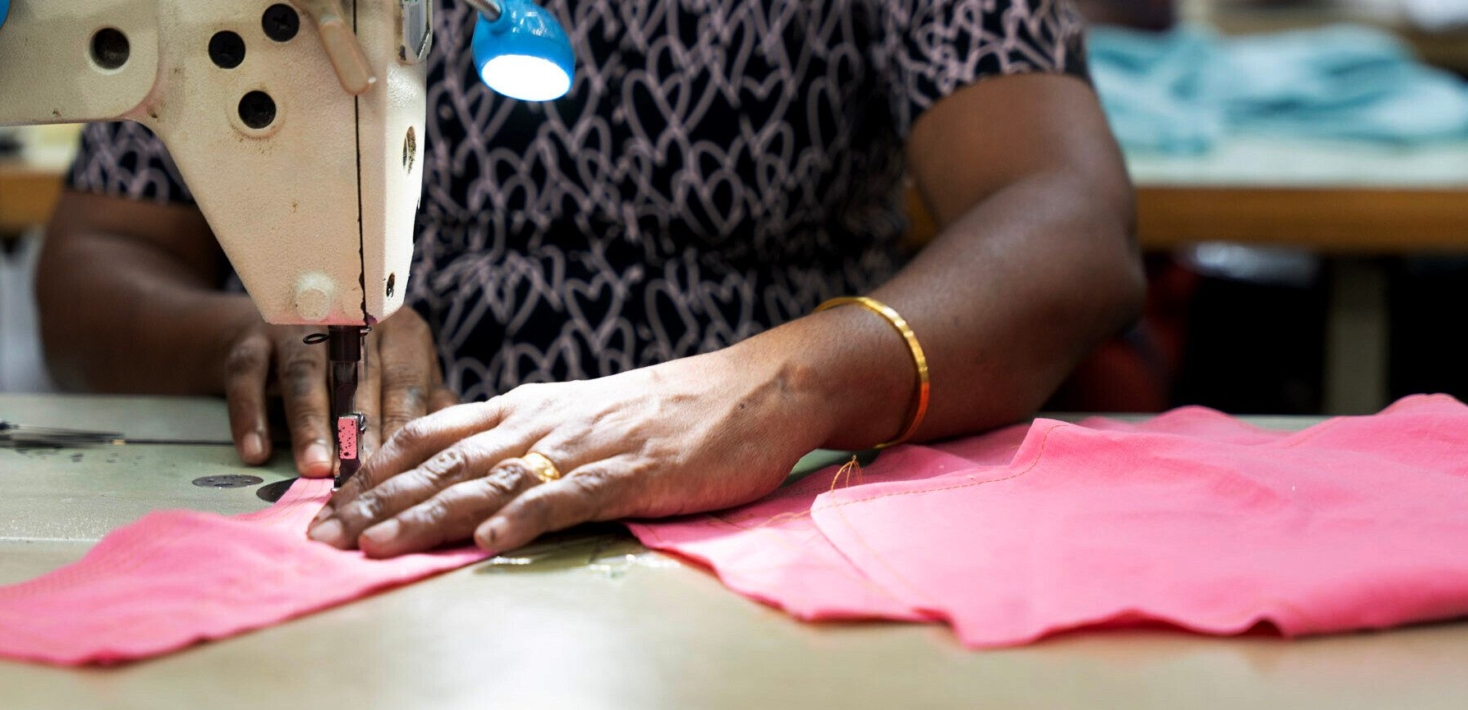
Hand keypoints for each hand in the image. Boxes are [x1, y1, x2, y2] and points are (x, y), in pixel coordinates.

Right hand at [224, 308, 457, 476]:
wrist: (284, 329)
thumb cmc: (362, 367)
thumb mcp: (400, 377)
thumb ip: (428, 404)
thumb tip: (460, 438)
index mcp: (399, 332)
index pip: (405, 382)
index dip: (402, 426)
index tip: (403, 471)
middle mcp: (349, 321)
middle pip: (358, 379)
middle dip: (359, 431)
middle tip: (360, 477)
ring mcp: (296, 327)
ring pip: (305, 374)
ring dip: (310, 423)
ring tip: (315, 467)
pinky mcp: (251, 338)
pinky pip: (247, 374)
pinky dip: (251, 415)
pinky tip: (257, 453)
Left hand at [306, 348, 829, 556]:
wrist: (752, 389)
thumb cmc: (669, 409)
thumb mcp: (583, 413)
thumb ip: (527, 437)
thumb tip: (473, 470)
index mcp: (529, 407)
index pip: (434, 433)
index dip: (376, 469)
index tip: (327, 501)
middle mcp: (543, 422)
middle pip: (445, 462)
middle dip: (378, 500)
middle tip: (322, 535)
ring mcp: (584, 446)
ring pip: (490, 481)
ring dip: (429, 515)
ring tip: (378, 545)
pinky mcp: (629, 472)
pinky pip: (568, 497)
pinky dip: (526, 517)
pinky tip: (488, 539)